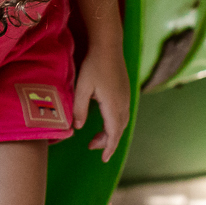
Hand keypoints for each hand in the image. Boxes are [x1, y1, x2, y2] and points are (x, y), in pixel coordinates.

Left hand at [73, 45, 130, 161]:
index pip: (113, 134)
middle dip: (107, 142)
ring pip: (121, 122)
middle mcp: (123, 104)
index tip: (103, 159)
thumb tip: (78, 128)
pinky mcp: (125, 91)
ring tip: (96, 137)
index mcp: (113, 106)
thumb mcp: (82, 87)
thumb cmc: (94, 65)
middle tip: (91, 147)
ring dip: (111, 132)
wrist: (109, 45)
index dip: (108, 148)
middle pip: (118, 130)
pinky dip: (114, 123)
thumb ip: (79, 109)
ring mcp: (126, 97)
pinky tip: (105, 120)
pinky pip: (122, 114)